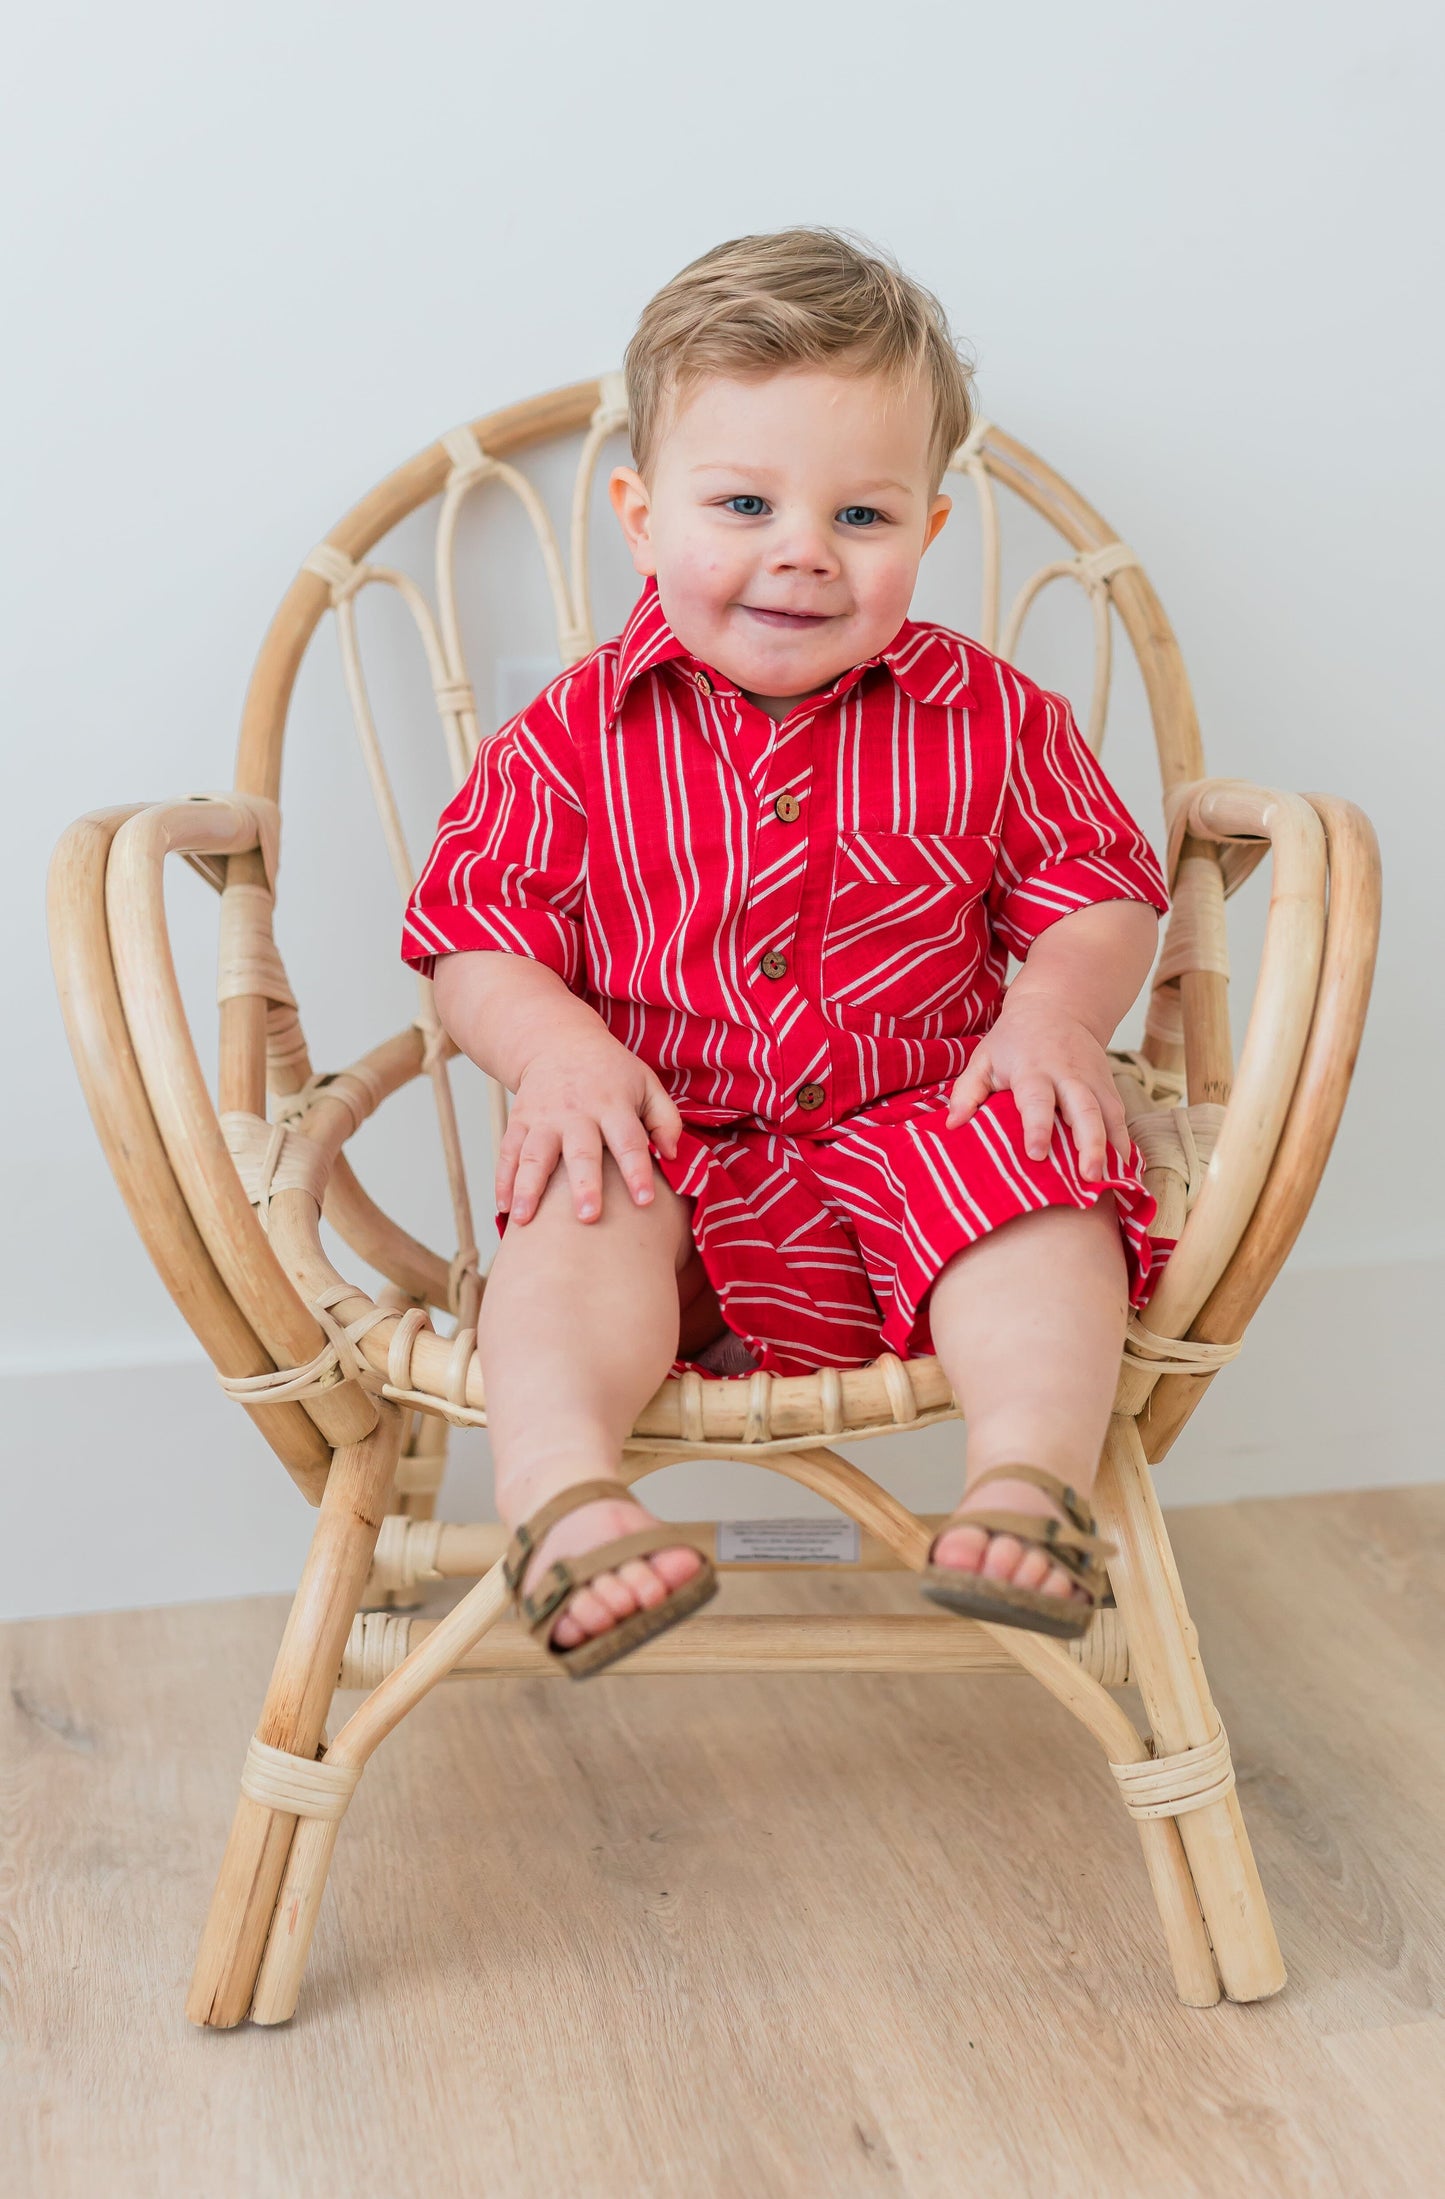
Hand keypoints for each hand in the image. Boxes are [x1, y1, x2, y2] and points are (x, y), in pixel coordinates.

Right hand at [496, 1031, 683, 1223]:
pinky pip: (508, 1152)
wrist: (559, 1041)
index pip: (629, 1141)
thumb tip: (673, 1156)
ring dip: (528, 1188)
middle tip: (587, 1217)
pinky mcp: (519, 1121)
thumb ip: (665, 1119)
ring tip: (523, 1220)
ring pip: (534, 1156)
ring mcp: (543, 1118)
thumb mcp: (646, 1083)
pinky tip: (502, 1208)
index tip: (645, 1201)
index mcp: (612, 1104)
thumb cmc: (611, 1073)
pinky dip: (502, 1180)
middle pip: (581, 1152)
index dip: (637, 1171)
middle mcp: (576, 1113)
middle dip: (584, 1185)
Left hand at [945, 997, 1129, 1181]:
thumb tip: (953, 1125)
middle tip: (1088, 1175)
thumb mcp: (984, 1058)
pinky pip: (1119, 1116)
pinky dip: (1123, 1142)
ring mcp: (1093, 1080)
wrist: (1058, 1007)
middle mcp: (1068, 1074)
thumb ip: (967, 1091)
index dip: (1037, 1126)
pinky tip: (1123, 1168)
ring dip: (1111, 1147)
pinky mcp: (1108, 1086)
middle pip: (1084, 1108)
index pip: (1037, 1099)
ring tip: (1108, 1179)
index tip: (1035, 1154)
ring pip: (1108, 1113)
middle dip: (1089, 1143)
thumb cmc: (1014, 1040)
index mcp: (1033, 1068)